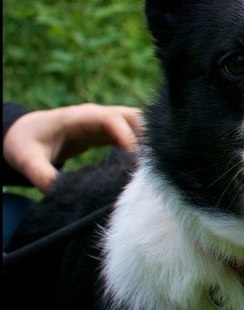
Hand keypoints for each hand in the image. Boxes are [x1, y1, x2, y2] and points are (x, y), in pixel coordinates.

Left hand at [3, 103, 142, 192]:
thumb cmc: (25, 143)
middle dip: (146, 137)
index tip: (134, 159)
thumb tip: (61, 194)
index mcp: (78, 117)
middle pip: (132, 116)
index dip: (126, 135)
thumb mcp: (27, 160)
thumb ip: (42, 176)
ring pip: (137, 123)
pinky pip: (133, 133)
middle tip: (152, 163)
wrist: (24, 133)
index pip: (110, 119)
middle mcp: (96, 115)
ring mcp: (104, 121)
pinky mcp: (108, 131)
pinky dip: (143, 145)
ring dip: (148, 141)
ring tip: (153, 165)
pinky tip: (147, 164)